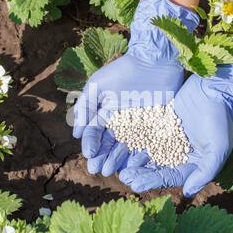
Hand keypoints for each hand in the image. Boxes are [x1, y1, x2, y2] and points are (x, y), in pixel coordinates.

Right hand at [73, 0, 198, 175]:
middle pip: (109, 145)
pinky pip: (146, 145)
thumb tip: (76, 133)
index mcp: (105, 114)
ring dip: (117, 160)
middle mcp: (120, 123)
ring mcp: (138, 126)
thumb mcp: (98, 85)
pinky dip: (139, 155)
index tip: (89, 156)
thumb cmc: (124, 70)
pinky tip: (133, 165)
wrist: (155, 61)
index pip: (95, 134)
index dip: (90, 145)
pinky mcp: (156, 127)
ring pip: (125, 148)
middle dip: (102, 157)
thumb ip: (85, 106)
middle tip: (98, 170)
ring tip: (112, 171)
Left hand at [119, 62, 232, 196]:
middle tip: (124, 177)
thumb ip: (205, 172)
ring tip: (120, 165)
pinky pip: (145, 135)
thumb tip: (187, 193)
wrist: (214, 89)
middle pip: (155, 168)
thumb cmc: (220, 119)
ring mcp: (168, 138)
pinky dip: (134, 141)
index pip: (169, 176)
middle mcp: (178, 153)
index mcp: (192, 163)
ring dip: (134, 160)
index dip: (152, 182)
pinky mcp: (160, 124)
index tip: (136, 186)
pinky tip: (122, 146)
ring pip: (147, 153)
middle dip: (140, 174)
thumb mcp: (218, 148)